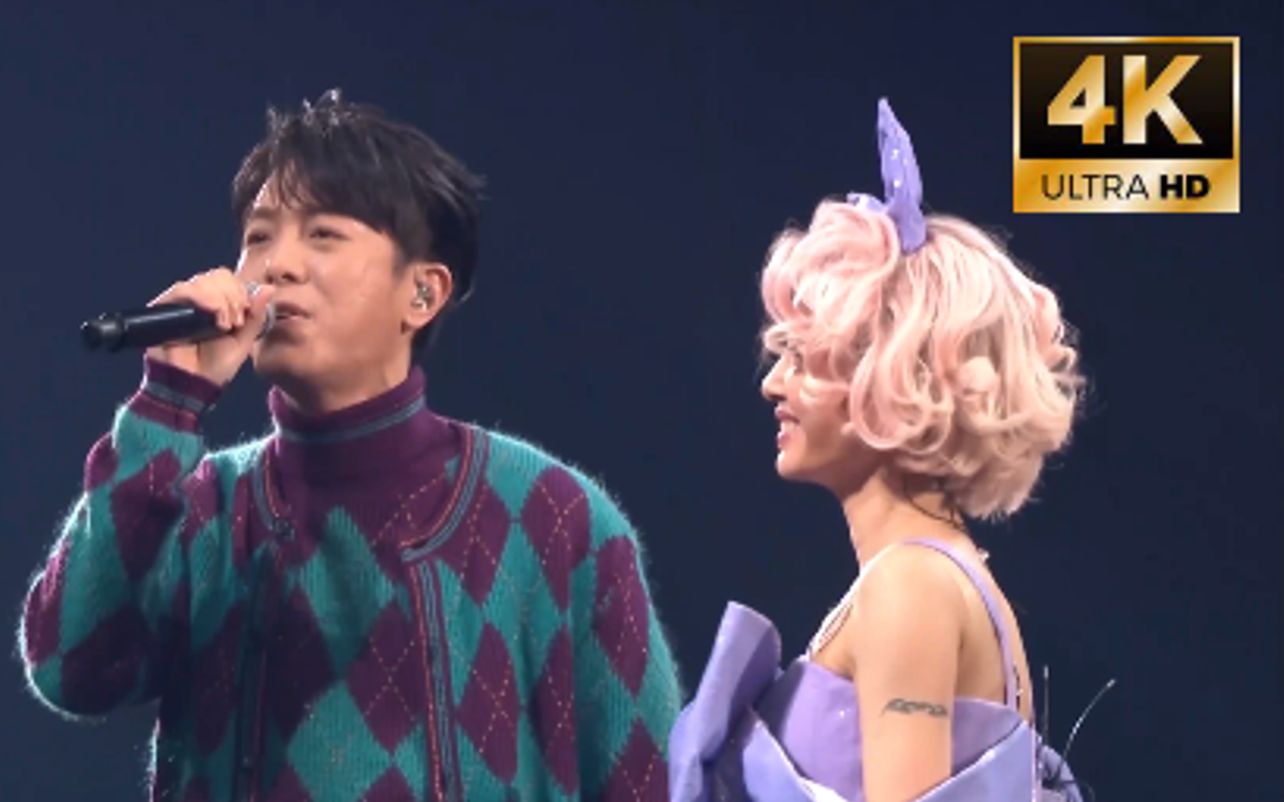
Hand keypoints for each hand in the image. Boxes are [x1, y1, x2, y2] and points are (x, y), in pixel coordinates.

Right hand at [144, 268, 274, 385]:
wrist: (192, 386)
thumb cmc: (215, 368)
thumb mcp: (242, 341)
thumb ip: (255, 316)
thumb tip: (268, 288)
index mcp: (218, 305)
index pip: (229, 279)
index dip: (240, 292)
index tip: (245, 315)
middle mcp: (199, 301)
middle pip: (218, 276)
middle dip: (233, 295)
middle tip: (235, 322)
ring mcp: (181, 304)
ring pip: (202, 280)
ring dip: (220, 299)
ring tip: (224, 324)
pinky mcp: (163, 309)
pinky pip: (181, 290)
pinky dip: (201, 296)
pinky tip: (213, 313)